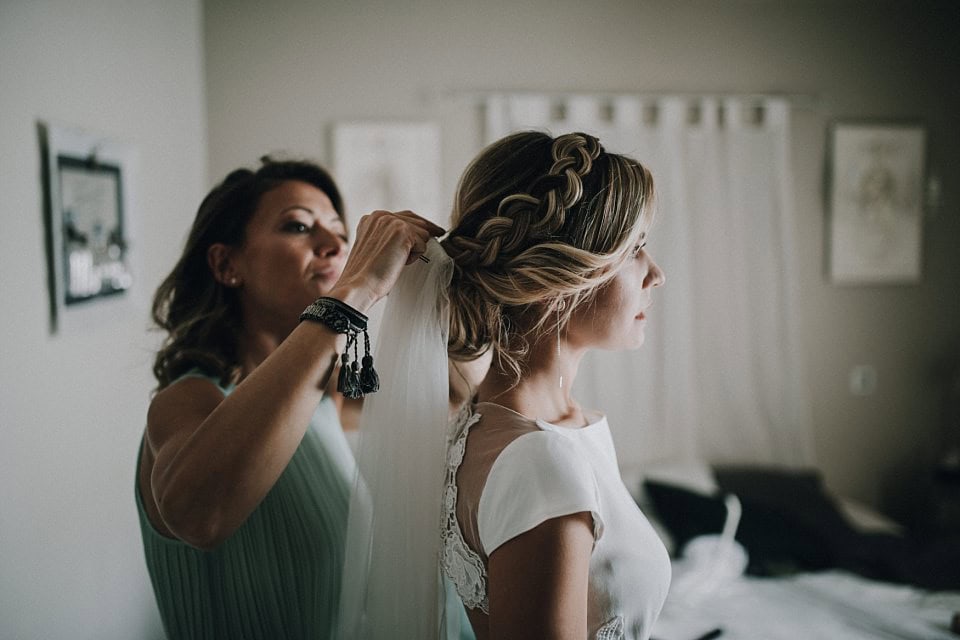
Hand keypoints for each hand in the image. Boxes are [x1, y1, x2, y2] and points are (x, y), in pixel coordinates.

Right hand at [327, 210, 444, 311]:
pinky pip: (423, 245)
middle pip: (417, 221)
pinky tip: (398, 264)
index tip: (434, 230)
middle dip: (422, 237)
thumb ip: (388, 236)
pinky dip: (414, 258)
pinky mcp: (403, 232)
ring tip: (395, 262)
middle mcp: (381, 215)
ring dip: (414, 251)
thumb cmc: (366, 275)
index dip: (419, 226)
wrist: (358, 286)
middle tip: (422, 247)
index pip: (404, 216)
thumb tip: (414, 237)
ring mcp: (392, 221)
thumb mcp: (374, 248)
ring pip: (422, 233)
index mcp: (372, 218)